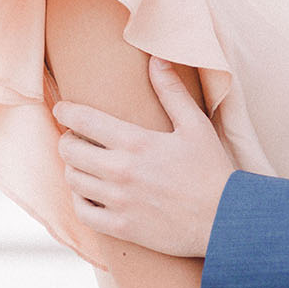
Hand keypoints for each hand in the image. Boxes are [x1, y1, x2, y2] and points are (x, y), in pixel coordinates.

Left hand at [55, 57, 231, 255]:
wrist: (226, 221)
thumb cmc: (212, 170)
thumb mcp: (195, 126)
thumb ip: (172, 92)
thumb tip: (157, 59)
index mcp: (137, 142)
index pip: (84, 120)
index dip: (66, 111)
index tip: (62, 109)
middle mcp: (122, 171)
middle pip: (70, 151)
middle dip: (68, 140)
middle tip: (76, 138)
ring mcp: (119, 201)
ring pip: (73, 181)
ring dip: (74, 169)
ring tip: (85, 165)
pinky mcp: (121, 227)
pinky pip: (82, 213)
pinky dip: (80, 201)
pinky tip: (90, 194)